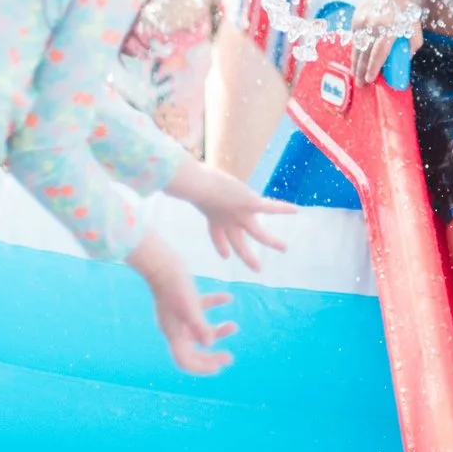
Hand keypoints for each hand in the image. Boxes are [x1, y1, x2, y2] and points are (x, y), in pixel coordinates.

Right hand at [128, 233, 234, 375]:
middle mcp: (176, 329)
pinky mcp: (185, 301)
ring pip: (200, 331)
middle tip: (229, 358)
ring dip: (217, 332)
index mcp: (174, 335)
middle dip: (211, 356)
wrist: (161, 263)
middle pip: (193, 351)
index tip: (219, 366)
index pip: (185, 361)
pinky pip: (202, 308)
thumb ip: (199, 327)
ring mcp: (180, 316)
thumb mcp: (189, 307)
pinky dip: (215, 305)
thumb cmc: (174, 286)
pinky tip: (228, 299)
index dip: (201, 368)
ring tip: (234, 326)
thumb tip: (209, 345)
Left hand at [166, 162, 293, 271]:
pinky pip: (271, 207)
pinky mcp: (251, 204)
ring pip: (259, 234)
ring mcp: (240, 214)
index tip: (225, 255)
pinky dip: (284, 209)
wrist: (197, 185)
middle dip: (247, 256)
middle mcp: (228, 219)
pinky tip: (297, 210)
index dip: (221, 246)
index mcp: (212, 216)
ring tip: (284, 248)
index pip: (217, 236)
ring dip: (271, 242)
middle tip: (256, 269)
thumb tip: (155, 181)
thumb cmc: (189, 183)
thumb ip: (177, 187)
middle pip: (239, 244)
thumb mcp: (185, 185)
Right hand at [351, 8, 419, 83]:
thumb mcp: (414, 20)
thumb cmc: (401, 3)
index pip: (380, 51)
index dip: (374, 67)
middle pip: (365, 53)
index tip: (370, 79)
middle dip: (362, 70)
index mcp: (390, 26)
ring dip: (356, 64)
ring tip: (356, 78)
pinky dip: (355, 53)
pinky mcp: (356, 21)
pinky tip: (356, 62)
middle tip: (361, 85)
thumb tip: (407, 58)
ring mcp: (362, 23)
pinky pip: (355, 41)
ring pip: (358, 49)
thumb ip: (414, 41)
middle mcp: (374, 25)